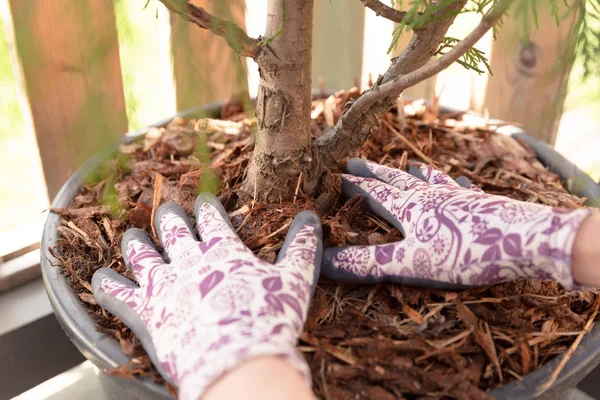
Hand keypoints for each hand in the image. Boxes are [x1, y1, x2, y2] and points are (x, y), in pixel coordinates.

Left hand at [92, 193, 321, 399]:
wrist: (238, 362)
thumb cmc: (269, 320)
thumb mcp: (295, 280)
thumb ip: (302, 248)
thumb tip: (311, 217)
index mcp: (223, 250)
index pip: (211, 218)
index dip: (206, 206)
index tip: (203, 201)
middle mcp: (189, 261)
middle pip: (173, 230)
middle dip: (169, 218)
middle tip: (167, 211)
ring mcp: (164, 285)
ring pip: (142, 254)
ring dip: (136, 243)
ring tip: (132, 236)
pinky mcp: (145, 313)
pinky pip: (117, 294)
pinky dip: (106, 284)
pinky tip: (99, 277)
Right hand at [322, 159, 591, 288]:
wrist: (526, 239)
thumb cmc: (465, 252)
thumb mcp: (411, 262)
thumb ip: (369, 262)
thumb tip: (324, 261)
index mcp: (409, 208)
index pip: (372, 192)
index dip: (352, 185)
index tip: (333, 175)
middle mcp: (429, 195)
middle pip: (395, 180)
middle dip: (373, 171)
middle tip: (355, 160)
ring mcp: (456, 196)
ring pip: (428, 179)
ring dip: (413, 173)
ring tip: (407, 165)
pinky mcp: (480, 202)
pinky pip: (461, 188)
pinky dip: (453, 183)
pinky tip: (458, 180)